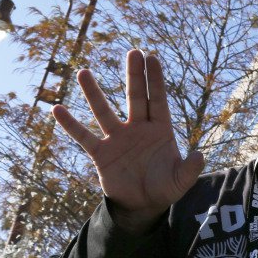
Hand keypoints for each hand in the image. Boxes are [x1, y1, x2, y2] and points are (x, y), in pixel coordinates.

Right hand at [52, 50, 203, 233]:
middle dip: (134, 76)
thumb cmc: (164, 189)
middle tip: (133, 51)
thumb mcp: (181, 181)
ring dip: (94, 93)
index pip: (158, 101)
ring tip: (83, 72)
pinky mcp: (101, 154)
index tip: (152, 58)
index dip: (155, 81)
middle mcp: (138, 129)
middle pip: (135, 97)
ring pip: (104, 111)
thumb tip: (199, 156)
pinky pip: (84, 136)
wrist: (143, 205)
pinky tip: (57, 109)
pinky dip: (71, 125)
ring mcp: (118, 139)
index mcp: (160, 131)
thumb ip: (190, 169)